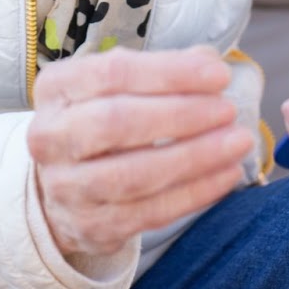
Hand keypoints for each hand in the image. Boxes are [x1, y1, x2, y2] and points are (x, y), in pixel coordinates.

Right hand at [27, 44, 253, 260]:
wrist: (62, 183)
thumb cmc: (100, 118)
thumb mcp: (118, 84)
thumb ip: (162, 70)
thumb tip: (208, 62)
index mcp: (56, 88)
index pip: (112, 73)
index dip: (170, 73)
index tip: (218, 75)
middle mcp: (50, 136)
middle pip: (117, 124)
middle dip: (181, 116)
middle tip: (228, 110)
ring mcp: (66, 187)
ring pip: (135, 175)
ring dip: (195, 158)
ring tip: (238, 142)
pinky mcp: (90, 226)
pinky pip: (149, 213)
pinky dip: (195, 194)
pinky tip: (226, 175)